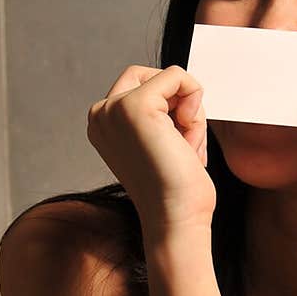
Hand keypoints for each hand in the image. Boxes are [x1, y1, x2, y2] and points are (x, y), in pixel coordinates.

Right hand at [87, 64, 215, 239]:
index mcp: (102, 124)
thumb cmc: (177, 191)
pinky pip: (177, 76)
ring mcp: (114, 108)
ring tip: (187, 149)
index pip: (142, 86)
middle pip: (152, 77)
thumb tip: (183, 87)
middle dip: (180, 105)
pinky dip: (195, 102)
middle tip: (186, 144)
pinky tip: (188, 139)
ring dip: (190, 112)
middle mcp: (101, 114)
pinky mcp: (135, 105)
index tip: (177, 147)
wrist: (176, 219)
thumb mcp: (161, 142)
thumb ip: (159, 114)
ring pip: (168, 79)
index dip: (171, 110)